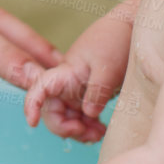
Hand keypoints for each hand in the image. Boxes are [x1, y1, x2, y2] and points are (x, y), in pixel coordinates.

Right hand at [24, 0, 136, 142]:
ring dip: (80, 131)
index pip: (38, 89)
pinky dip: (89, 126)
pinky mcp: (89, 95)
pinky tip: (101, 129)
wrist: (132, 29)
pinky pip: (82, 116)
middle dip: (66, 129)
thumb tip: (88, 114)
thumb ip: (97, 91)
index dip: (31, 106)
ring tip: (100, 134)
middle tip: (91, 134)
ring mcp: (77, 91)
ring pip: (68, 118)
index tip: (32, 122)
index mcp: (65, 73)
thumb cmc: (116, 40)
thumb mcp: (108, 68)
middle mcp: (66, 84)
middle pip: (53, 113)